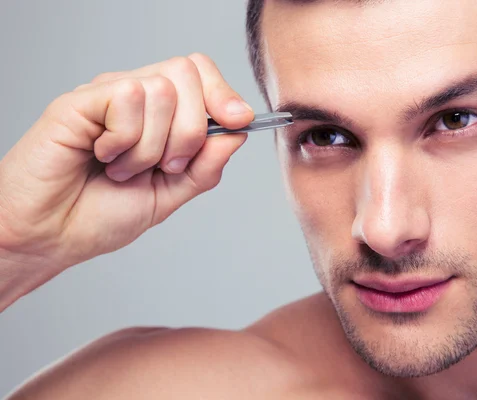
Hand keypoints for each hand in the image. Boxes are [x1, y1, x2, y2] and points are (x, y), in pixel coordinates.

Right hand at [0, 53, 253, 274]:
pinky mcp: (80, 101)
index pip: (200, 74)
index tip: (239, 121)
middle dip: (191, 130)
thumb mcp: (170, 194)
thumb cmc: (101, 215)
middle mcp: (133, 97)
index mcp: (157, 114)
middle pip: (188, 73)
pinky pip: (128, 97)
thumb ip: (206, 165)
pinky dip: (125, 140)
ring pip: (162, 90)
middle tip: (165, 165)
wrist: (52, 237)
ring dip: (151, 146)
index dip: (224, 93)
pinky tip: (103, 156)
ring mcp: (106, 96)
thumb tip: (239, 130)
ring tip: (124, 169)